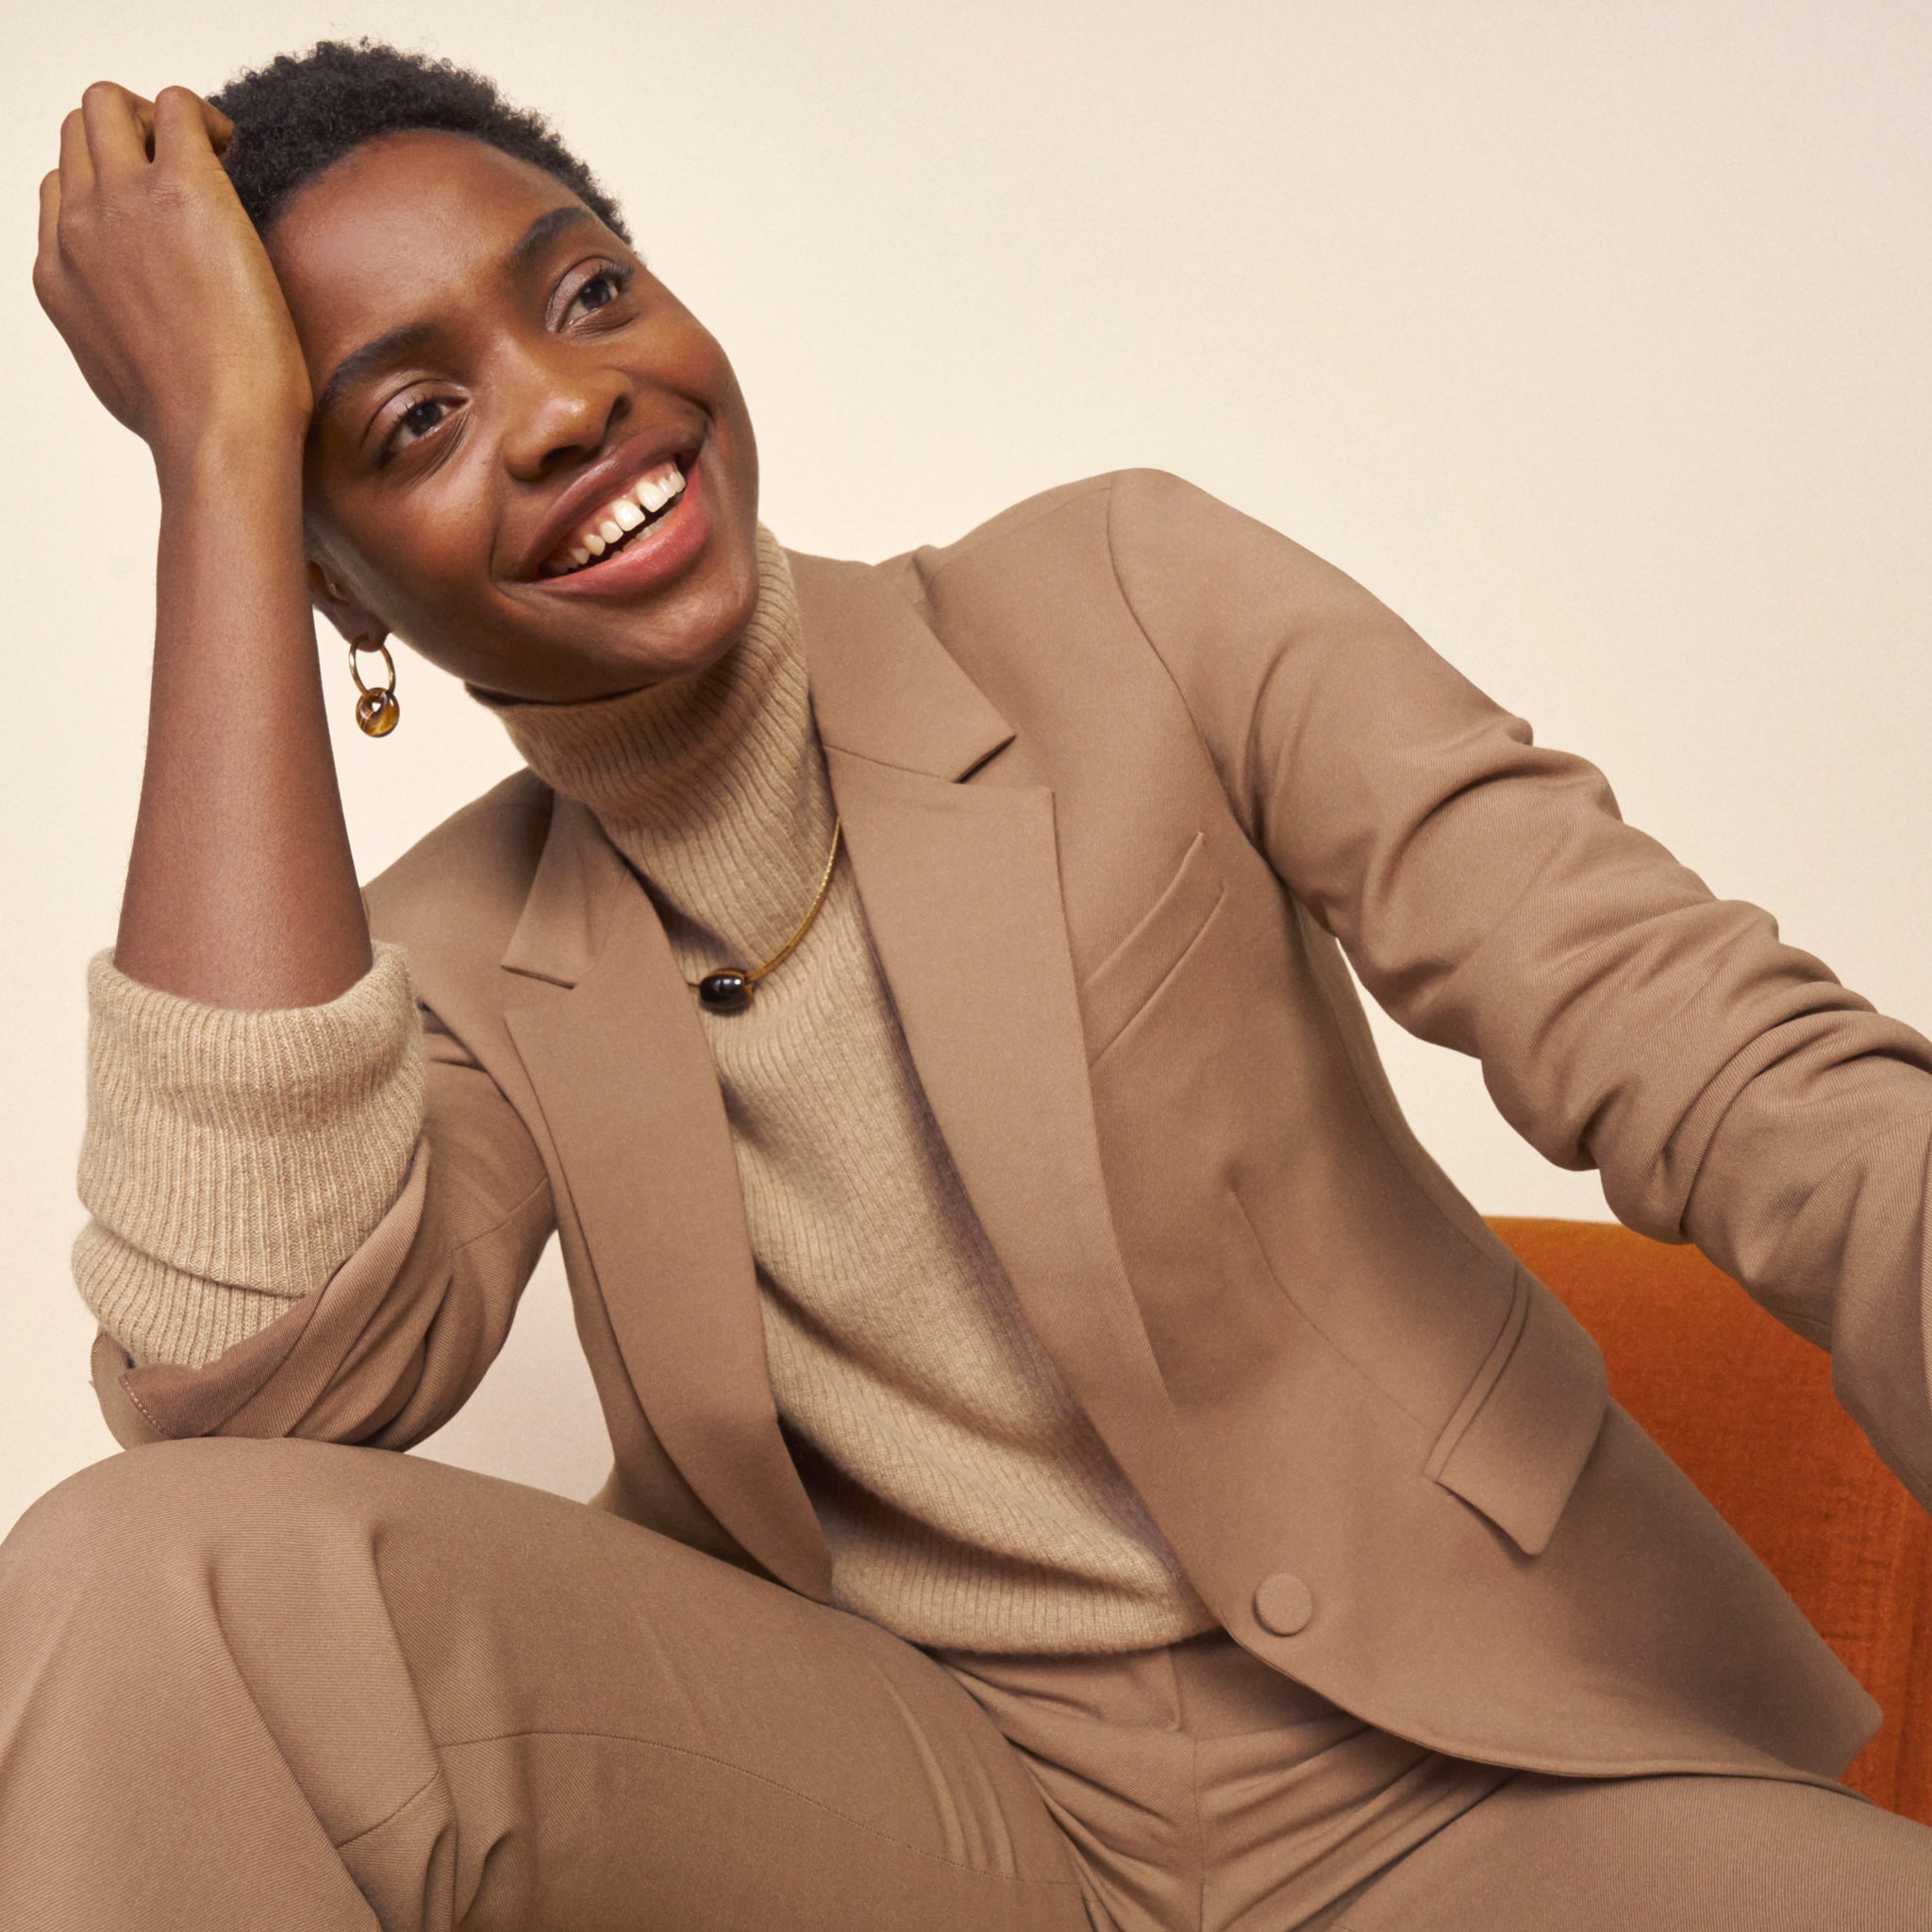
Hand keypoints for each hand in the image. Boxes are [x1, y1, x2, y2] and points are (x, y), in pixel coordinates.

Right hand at [33, 83, 312, 467]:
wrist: (218, 435)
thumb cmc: (194, 427)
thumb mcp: (123, 378)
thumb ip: (113, 334)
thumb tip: (143, 333)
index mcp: (58, 272)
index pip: (61, 189)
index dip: (110, 186)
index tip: (162, 215)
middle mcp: (77, 228)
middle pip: (79, 134)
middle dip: (131, 136)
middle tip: (190, 175)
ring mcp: (122, 204)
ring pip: (110, 106)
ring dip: (161, 119)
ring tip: (214, 163)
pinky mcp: (181, 191)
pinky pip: (176, 106)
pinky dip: (206, 118)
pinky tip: (235, 154)